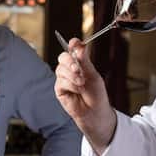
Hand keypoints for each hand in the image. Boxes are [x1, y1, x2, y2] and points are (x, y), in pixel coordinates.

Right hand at [54, 39, 116, 153]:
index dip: (73, 44)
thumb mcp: (93, 75)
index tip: (74, 43)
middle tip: (78, 69)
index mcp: (80, 63)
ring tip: (82, 84)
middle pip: (63, 57)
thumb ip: (84, 61)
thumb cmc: (96, 95)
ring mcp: (64, 79)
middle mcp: (70, 69)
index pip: (73, 49)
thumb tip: (79, 45)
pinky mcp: (59, 89)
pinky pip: (61, 81)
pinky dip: (71, 85)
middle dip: (70, 61)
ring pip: (61, 69)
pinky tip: (78, 90)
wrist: (95, 112)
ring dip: (73, 76)